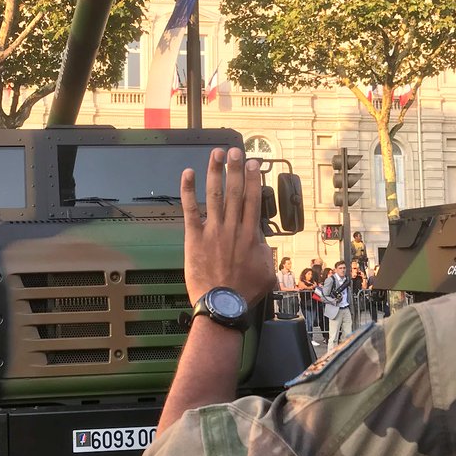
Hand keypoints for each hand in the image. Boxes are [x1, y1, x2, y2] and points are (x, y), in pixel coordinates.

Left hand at [180, 147, 276, 306]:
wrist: (222, 304)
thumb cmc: (244, 292)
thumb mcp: (267, 271)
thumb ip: (265, 252)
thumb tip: (262, 240)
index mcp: (251, 235)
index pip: (253, 199)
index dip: (253, 179)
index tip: (254, 164)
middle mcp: (232, 227)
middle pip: (235, 191)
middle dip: (236, 168)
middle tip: (236, 151)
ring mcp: (213, 230)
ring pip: (215, 194)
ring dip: (215, 172)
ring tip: (217, 154)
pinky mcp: (194, 236)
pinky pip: (190, 209)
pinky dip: (188, 190)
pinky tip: (188, 173)